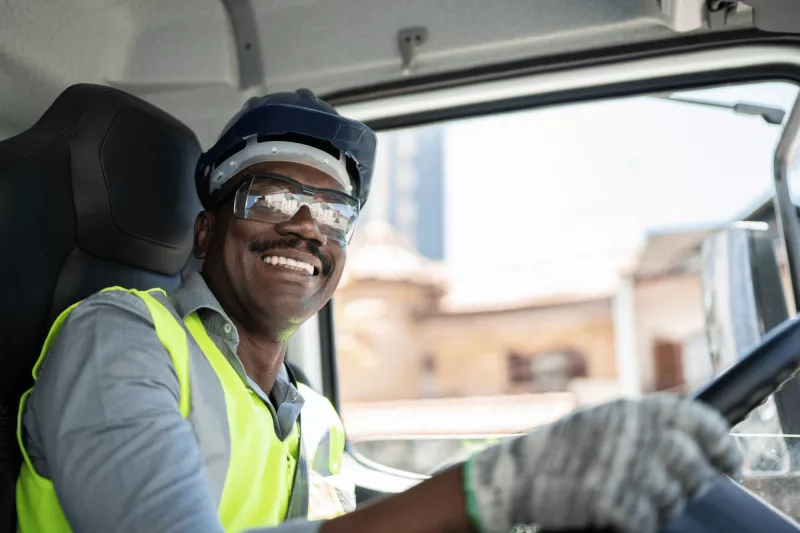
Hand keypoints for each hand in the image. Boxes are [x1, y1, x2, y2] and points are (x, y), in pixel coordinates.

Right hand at [463, 394, 741, 532]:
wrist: (518, 473)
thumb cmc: (563, 449)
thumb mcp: (603, 420)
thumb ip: (644, 425)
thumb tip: (694, 444)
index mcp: (634, 410)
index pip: (701, 421)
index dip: (721, 445)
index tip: (728, 463)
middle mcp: (633, 434)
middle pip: (692, 468)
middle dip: (693, 485)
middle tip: (682, 491)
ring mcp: (622, 467)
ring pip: (671, 499)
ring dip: (662, 506)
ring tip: (640, 501)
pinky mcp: (609, 499)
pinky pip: (646, 520)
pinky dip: (639, 522)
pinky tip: (622, 514)